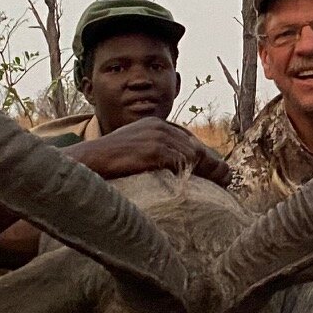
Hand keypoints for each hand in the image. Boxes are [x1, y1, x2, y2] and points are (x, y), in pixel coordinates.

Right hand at [71, 119, 234, 188]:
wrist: (87, 162)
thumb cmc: (109, 163)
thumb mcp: (135, 151)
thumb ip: (156, 154)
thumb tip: (181, 169)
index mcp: (156, 124)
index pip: (190, 141)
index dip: (205, 159)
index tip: (218, 174)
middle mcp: (159, 126)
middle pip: (197, 148)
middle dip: (212, 166)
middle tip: (226, 182)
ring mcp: (157, 137)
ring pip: (193, 156)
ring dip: (205, 173)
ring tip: (217, 188)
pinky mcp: (154, 149)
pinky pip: (182, 163)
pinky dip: (190, 175)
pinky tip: (196, 188)